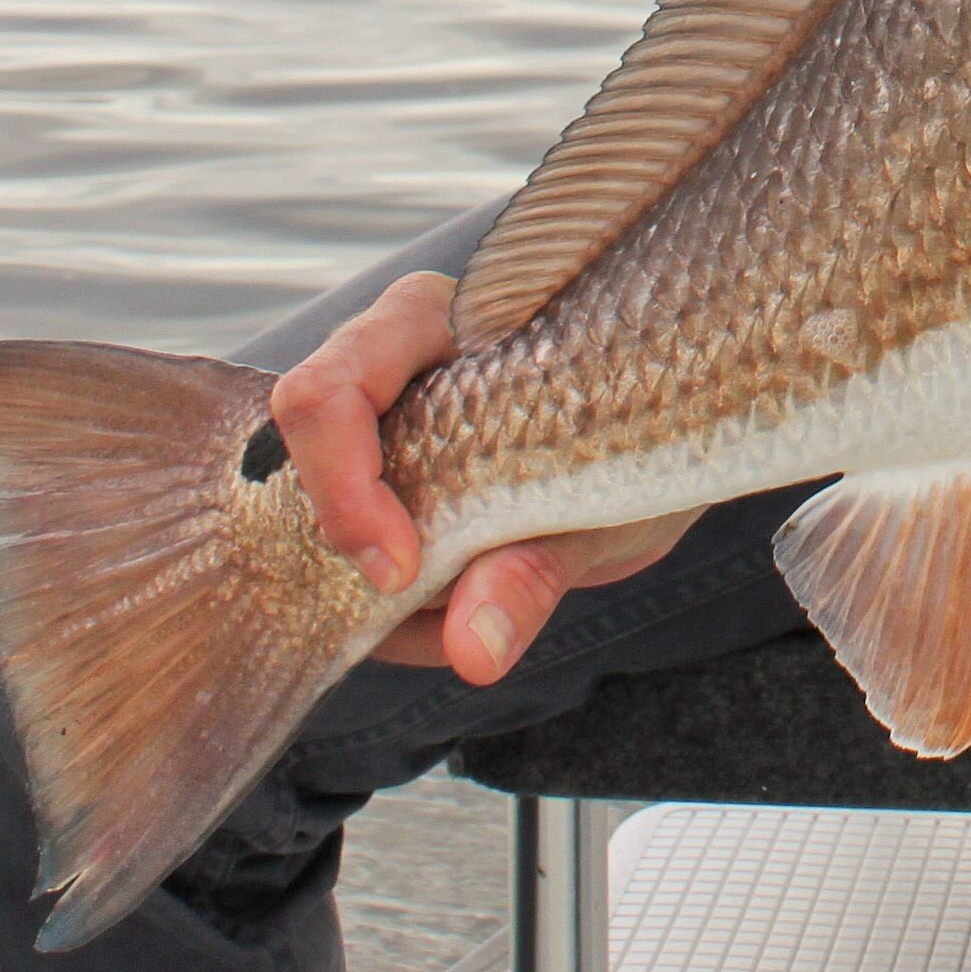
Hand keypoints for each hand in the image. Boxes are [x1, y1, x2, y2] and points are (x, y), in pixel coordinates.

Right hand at [264, 270, 683, 685]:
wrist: (666, 446)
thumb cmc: (645, 439)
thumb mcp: (607, 507)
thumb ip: (536, 567)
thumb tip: (472, 649)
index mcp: (440, 322)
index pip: (331, 388)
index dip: (344, 487)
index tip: (401, 571)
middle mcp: (389, 362)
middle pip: (304, 458)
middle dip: (360, 553)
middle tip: (445, 605)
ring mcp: (373, 429)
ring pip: (318, 529)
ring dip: (388, 602)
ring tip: (486, 607)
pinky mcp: (378, 490)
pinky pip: (345, 566)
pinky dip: (398, 616)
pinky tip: (467, 612)